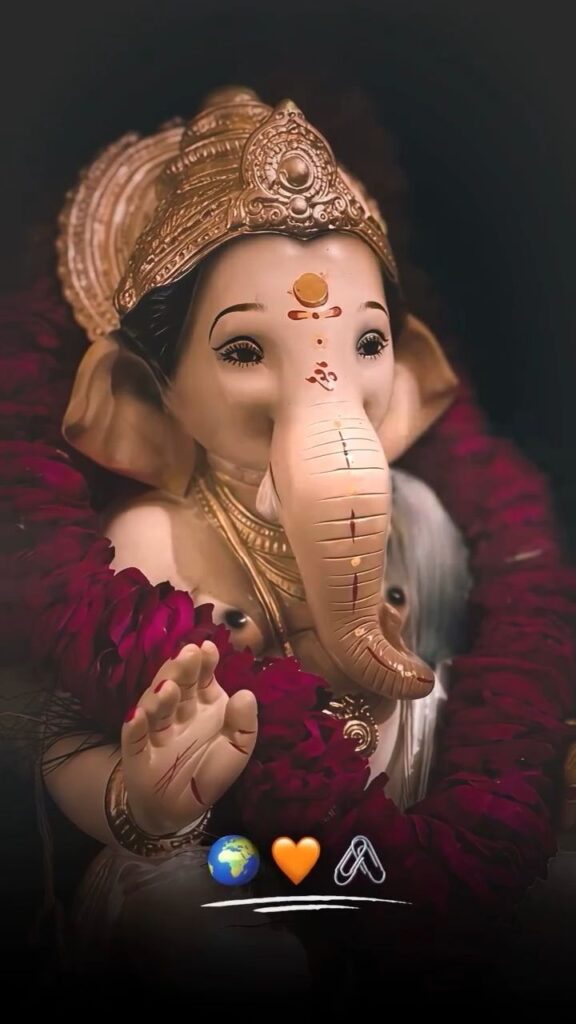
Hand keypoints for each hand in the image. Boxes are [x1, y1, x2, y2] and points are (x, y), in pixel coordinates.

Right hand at [120, 640, 257, 834]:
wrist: (179, 809)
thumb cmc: (209, 771)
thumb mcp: (237, 750)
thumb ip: (245, 724)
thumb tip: (247, 693)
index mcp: (204, 704)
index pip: (203, 677)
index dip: (205, 662)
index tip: (208, 647)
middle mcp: (178, 711)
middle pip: (178, 685)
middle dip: (181, 669)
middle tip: (188, 654)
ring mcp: (155, 729)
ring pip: (155, 707)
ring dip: (160, 695)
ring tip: (168, 687)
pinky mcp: (137, 752)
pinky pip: (134, 738)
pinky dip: (135, 726)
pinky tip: (138, 716)